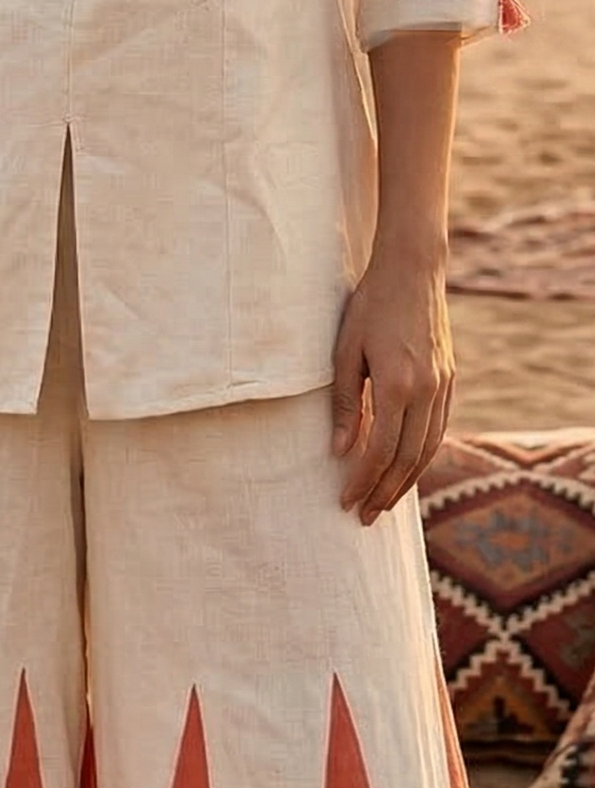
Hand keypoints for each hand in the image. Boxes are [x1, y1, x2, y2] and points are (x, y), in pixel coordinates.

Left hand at [331, 239, 453, 523]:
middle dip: (385, 492)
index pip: (380, 449)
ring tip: (384, 502)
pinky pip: (438, 430)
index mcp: (398, 384)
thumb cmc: (369, 306)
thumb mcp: (345, 352)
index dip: (362, 480)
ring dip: (406, 481)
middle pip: (408, 458)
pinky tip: (406, 468)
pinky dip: (422, 456)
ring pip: (429, 449)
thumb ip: (343, 404)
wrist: (413, 270)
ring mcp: (443, 386)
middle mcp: (427, 390)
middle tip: (364, 517)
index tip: (345, 501)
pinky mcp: (449, 380)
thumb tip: (338, 451)